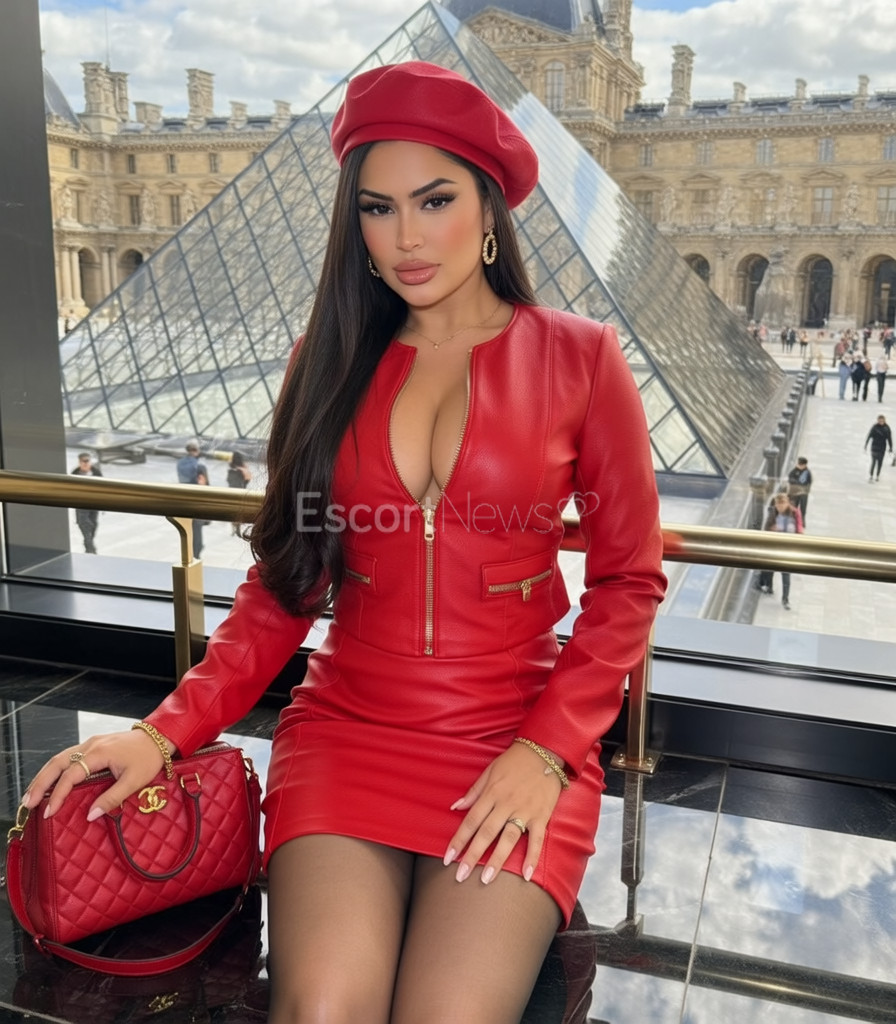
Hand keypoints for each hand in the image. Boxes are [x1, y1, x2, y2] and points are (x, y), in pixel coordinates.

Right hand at [20, 728, 175, 820]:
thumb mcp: (135, 781)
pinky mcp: (92, 744)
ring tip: (32, 795)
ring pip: (59, 758)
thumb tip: (90, 815)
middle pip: (57, 763)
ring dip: (44, 776)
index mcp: (100, 752)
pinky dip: (54, 770)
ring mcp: (90, 743)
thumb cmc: (149, 758)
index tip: (50, 811)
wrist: (159, 737)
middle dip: (40, 783)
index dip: (59, 794)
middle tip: (29, 803)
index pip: (71, 774)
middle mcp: (90, 745)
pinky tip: (48, 781)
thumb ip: (112, 798)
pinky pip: (67, 756)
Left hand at [443, 741, 563, 885]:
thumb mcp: (489, 771)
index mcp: (491, 793)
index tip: (447, 858)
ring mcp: (525, 810)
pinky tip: (527, 875)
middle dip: (471, 856)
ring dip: (497, 860)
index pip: (471, 820)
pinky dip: (532, 857)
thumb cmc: (514, 761)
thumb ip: (473, 791)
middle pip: (486, 833)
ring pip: (508, 838)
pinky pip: (537, 839)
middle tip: (460, 876)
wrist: (544, 751)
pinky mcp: (542, 815)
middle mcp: (506, 803)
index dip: (458, 840)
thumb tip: (455, 807)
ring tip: (486, 879)